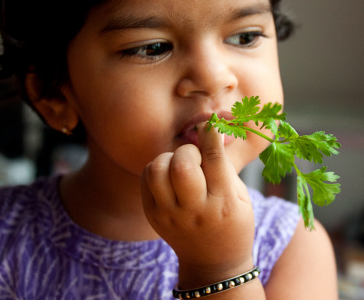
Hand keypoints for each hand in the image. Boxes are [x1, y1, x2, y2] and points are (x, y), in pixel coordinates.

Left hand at [141, 124, 254, 287]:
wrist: (212, 263)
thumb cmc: (232, 222)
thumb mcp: (240, 196)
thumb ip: (223, 165)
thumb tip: (208, 131)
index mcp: (223, 203)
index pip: (214, 158)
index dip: (211, 133)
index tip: (210, 124)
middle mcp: (194, 210)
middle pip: (181, 165)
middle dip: (188, 151)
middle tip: (195, 158)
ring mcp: (169, 215)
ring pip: (157, 169)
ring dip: (169, 159)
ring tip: (179, 167)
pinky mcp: (153, 215)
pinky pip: (146, 178)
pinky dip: (157, 169)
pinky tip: (169, 176)